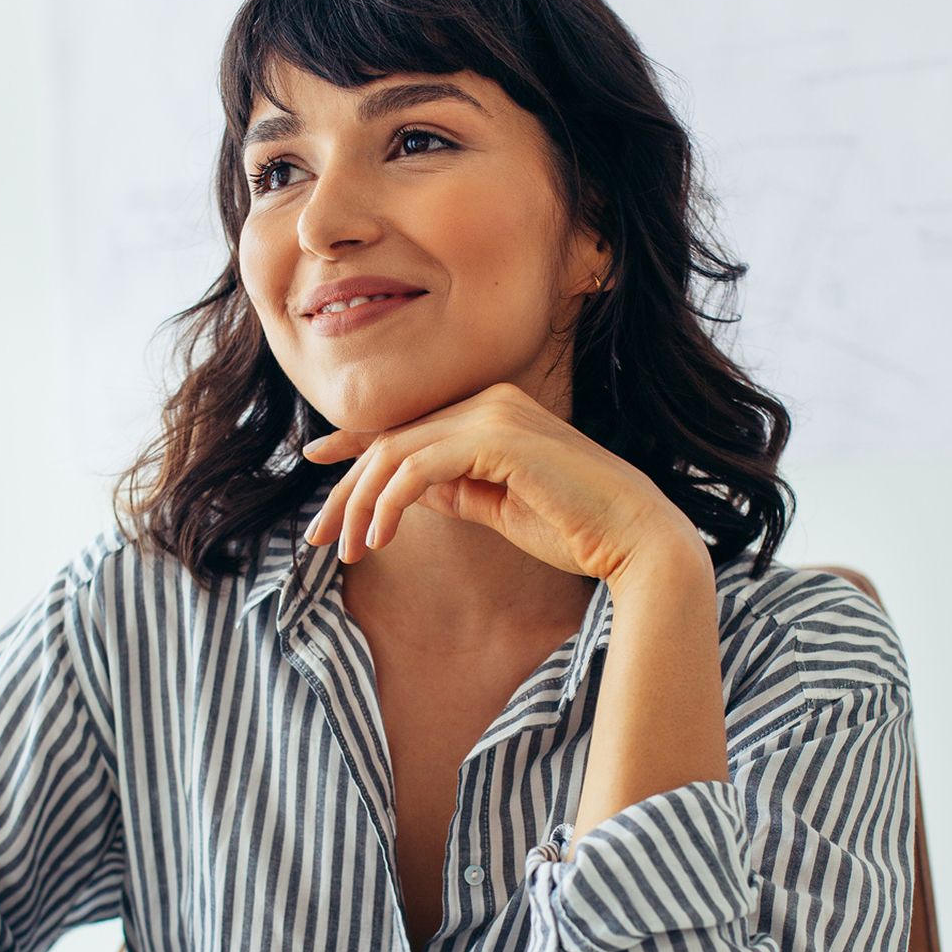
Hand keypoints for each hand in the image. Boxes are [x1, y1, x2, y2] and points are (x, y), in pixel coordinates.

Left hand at [301, 381, 702, 588]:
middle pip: (391, 440)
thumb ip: (453, 489)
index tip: (317, 467)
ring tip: (348, 550)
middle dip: (346, 490)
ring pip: (396, 452)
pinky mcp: (497, 439)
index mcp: (493, 412)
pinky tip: (378, 540)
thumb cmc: (575, 530)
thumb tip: (404, 491)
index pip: (409, 425)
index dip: (354, 445)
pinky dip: (390, 504)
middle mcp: (490, 401)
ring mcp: (495, 414)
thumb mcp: (497, 507)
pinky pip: (419, 467)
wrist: (633, 539)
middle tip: (320, 536)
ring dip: (361, 504)